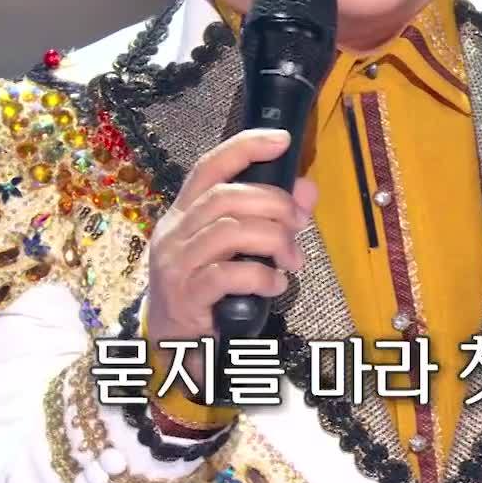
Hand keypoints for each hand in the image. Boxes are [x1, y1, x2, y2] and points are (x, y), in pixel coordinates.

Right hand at [143, 128, 316, 346]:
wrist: (173, 343)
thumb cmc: (208, 288)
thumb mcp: (236, 248)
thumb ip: (270, 217)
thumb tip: (308, 190)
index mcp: (185, 213)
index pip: (210, 167)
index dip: (245, 147)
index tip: (281, 140)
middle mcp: (175, 232)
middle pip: (226, 197)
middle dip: (274, 203)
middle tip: (299, 223)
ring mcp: (176, 264)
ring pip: (230, 231)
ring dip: (274, 240)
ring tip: (292, 259)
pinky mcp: (185, 297)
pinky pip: (228, 275)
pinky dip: (261, 276)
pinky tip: (275, 284)